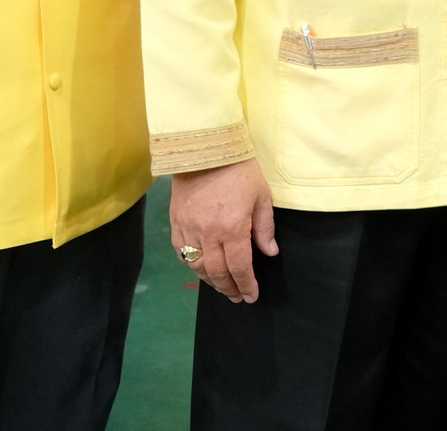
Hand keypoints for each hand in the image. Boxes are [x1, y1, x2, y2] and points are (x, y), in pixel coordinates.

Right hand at [171, 158, 277, 302]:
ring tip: (222, 287)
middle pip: (218, 272)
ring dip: (211, 281)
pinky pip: (182, 253)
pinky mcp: (176, 223)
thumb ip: (265, 228)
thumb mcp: (261, 196)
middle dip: (229, 288)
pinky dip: (192, 265)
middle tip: (236, 297)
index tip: (251, 296)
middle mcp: (208, 234)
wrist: (205, 149)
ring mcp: (189, 230)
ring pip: (198, 267)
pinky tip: (201, 269)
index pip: (240, 267)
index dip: (246, 285)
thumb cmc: (239, 170)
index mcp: (232, 229)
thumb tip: (270, 253)